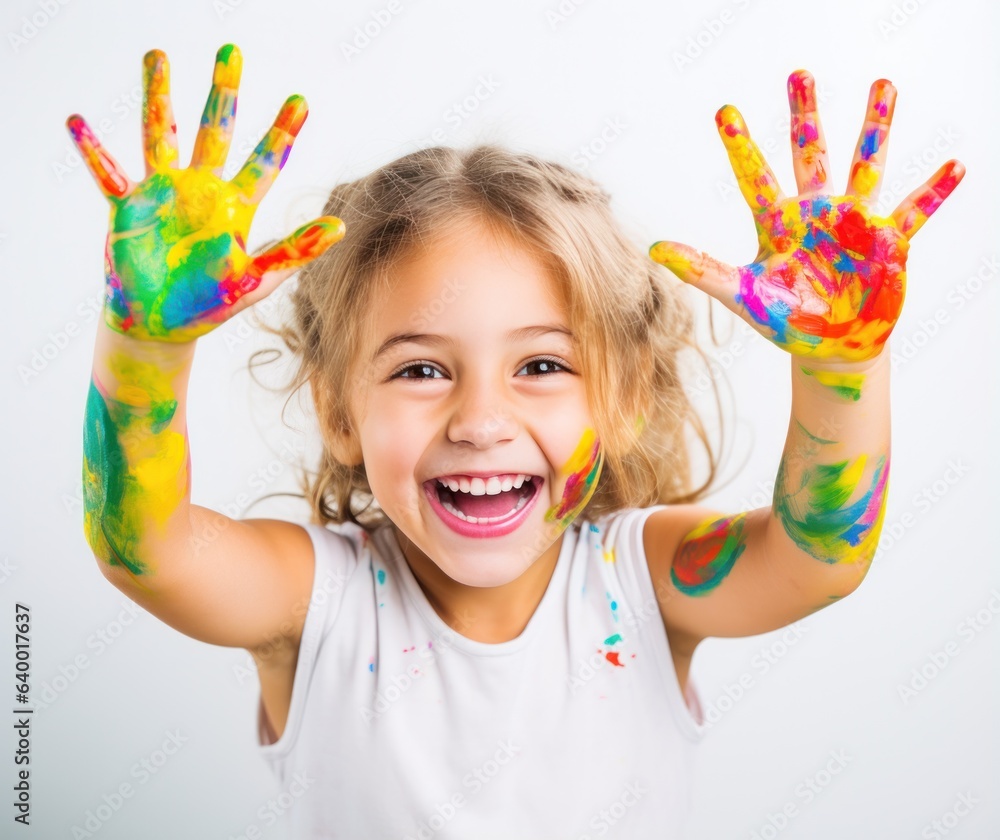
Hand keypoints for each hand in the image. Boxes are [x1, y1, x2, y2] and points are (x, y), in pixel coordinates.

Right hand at [68, 44, 343, 341]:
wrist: (163, 325)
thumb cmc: (211, 303)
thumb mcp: (256, 281)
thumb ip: (294, 252)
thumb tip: (340, 227)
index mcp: (235, 208)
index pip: (265, 163)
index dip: (282, 133)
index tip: (301, 101)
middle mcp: (201, 191)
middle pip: (214, 131)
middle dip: (222, 92)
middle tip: (231, 51)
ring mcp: (163, 194)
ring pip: (160, 135)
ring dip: (158, 97)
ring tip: (157, 55)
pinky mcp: (128, 208)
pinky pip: (108, 173)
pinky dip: (93, 151)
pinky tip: (77, 121)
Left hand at [650, 70, 964, 363]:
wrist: (829, 347)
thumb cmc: (786, 320)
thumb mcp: (741, 294)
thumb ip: (700, 270)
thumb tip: (653, 248)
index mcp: (778, 224)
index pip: (755, 177)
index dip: (740, 146)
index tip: (723, 111)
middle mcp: (816, 214)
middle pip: (809, 154)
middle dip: (804, 116)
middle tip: (798, 74)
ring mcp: (854, 224)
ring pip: (865, 166)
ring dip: (875, 128)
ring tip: (883, 85)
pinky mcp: (888, 243)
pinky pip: (914, 211)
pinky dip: (933, 192)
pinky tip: (954, 166)